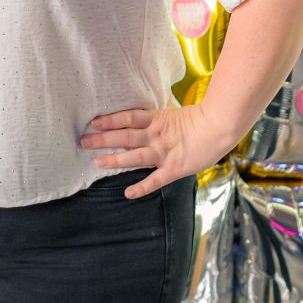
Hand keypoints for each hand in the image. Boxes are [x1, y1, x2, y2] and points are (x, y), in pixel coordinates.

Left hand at [79, 102, 231, 199]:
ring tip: (97, 162)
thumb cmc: (198, 117)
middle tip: (84, 141)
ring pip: (134, 157)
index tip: (93, 122)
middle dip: (103, 139)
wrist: (219, 128)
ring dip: (115, 160)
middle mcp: (156, 136)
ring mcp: (164, 153)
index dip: (110, 120)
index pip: (128, 117)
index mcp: (156, 119)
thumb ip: (157, 111)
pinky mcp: (173, 169)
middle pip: (125, 137)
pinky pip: (154, 180)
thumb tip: (141, 108)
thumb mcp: (173, 110)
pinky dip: (141, 188)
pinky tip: (127, 193)